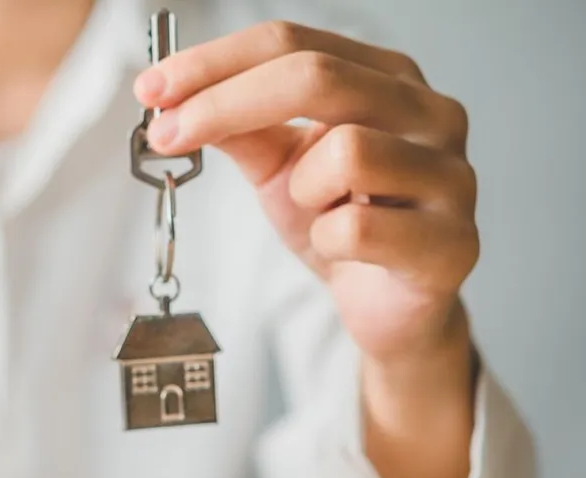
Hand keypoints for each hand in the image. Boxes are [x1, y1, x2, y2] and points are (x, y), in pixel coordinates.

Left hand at [134, 21, 476, 361]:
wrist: (388, 304)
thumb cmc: (341, 222)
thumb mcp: (278, 165)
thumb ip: (239, 126)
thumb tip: (174, 99)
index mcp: (386, 78)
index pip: (292, 42)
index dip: (214, 63)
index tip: (151, 89)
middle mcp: (431, 111)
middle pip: (316, 76)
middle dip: (225, 103)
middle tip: (169, 135)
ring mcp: (452, 175)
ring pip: (345, 152)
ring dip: (302, 191)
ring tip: (318, 213)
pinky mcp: (454, 243)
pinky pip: (356, 231)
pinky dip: (326, 243)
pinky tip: (342, 250)